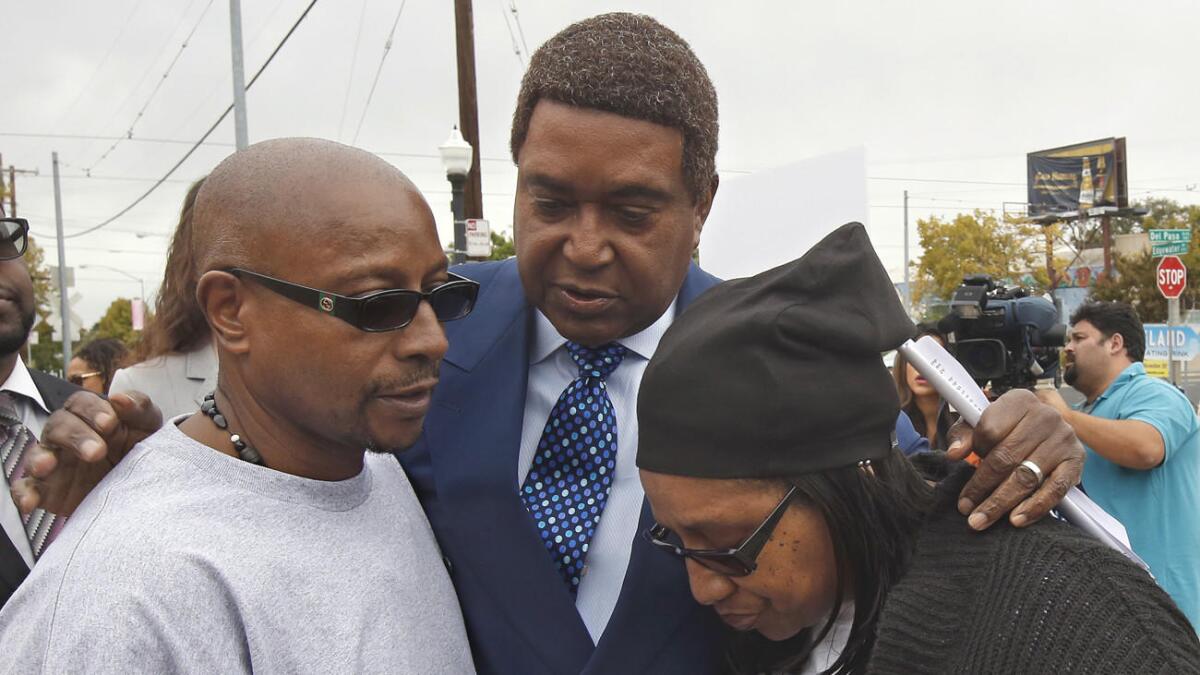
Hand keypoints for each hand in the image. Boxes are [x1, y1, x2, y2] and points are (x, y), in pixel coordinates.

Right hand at [13, 391, 162, 516]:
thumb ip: (140, 408)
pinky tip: (29, 502)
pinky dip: (23, 493)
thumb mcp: (147, 428)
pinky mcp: (47, 490)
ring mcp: (54, 463)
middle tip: (98, 451)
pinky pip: (25, 489)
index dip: (92, 410)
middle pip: (58, 425)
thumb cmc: (139, 450)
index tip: (110, 422)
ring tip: (49, 465)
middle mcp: (67, 437)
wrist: (141, 489)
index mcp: (90, 418)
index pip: (81, 403)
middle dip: (75, 435)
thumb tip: (120, 399)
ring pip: (36, 454)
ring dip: (40, 459)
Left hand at [945, 389, 1083, 530]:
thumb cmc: (1007, 428)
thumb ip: (963, 435)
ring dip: (1001, 503)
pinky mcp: (1077, 460)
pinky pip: (1055, 489)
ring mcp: (1064, 438)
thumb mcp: (982, 422)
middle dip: (982, 487)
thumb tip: (954, 453)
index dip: (976, 450)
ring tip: (981, 520)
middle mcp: (1045, 416)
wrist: (1045, 429)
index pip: (990, 430)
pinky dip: (1035, 507)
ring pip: (1027, 476)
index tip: (964, 466)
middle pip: (1006, 457)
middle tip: (965, 510)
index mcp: (1019, 401)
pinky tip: (1016, 520)